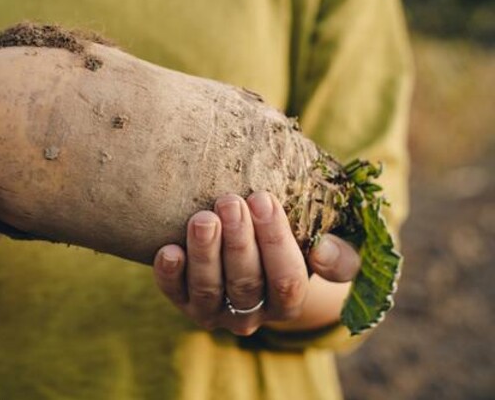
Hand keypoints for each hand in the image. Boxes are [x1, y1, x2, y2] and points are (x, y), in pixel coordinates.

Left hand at [153, 192, 359, 334]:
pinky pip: (173, 293)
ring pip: (208, 289)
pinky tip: (168, 249)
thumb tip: (324, 250)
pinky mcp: (183, 302)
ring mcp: (214, 311)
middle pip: (245, 283)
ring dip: (204, 253)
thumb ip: (342, 256)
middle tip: (230, 201)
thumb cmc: (297, 244)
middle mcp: (251, 313)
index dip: (276, 241)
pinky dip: (169, 274)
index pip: (286, 280)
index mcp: (288, 302)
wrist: (255, 253)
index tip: (264, 199)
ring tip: (202, 218)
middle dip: (238, 241)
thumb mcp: (331, 250)